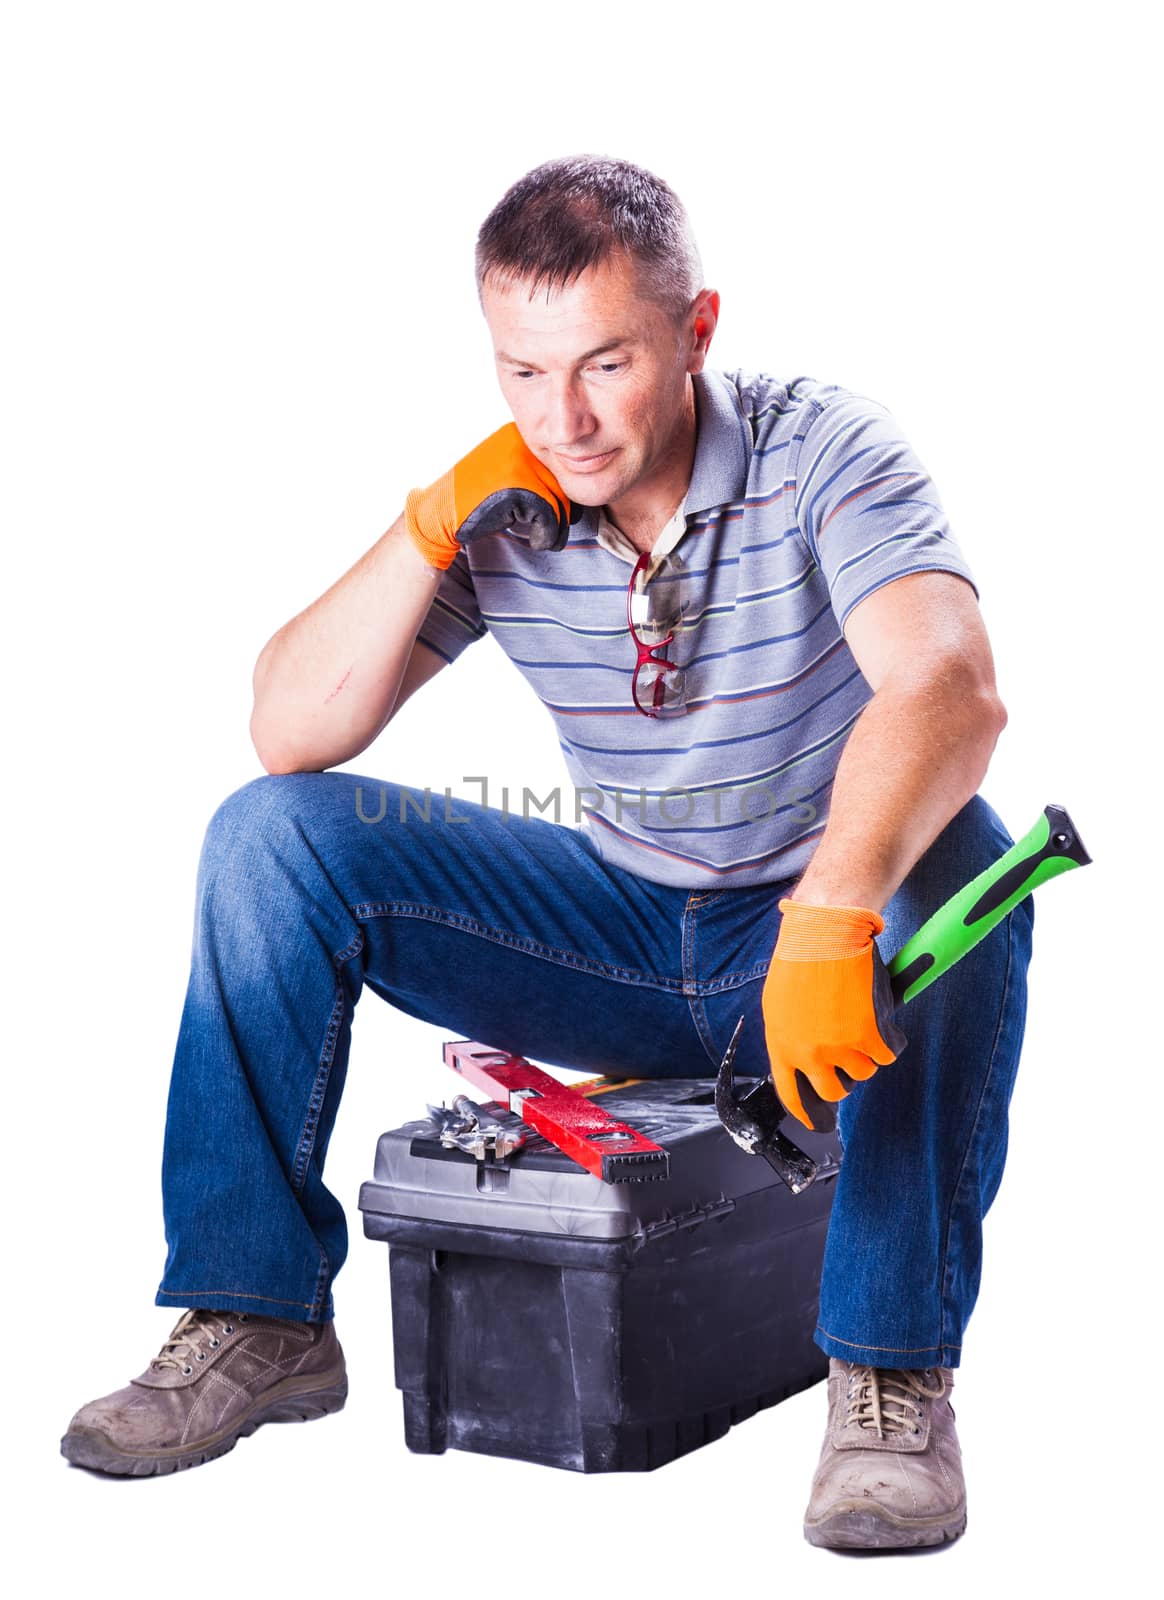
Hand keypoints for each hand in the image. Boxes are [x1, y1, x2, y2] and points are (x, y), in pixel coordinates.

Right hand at [404, 423, 579, 569]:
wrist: (440, 514)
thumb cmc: (473, 502)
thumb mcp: (504, 476)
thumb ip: (534, 475)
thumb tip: (573, 492)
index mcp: (518, 435)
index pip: (556, 467)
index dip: (558, 497)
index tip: (553, 517)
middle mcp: (521, 442)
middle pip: (561, 482)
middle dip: (561, 513)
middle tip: (551, 532)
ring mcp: (520, 462)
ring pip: (560, 499)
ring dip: (555, 527)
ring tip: (543, 538)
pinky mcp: (520, 486)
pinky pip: (551, 515)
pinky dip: (547, 535)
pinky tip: (535, 541)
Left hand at [761, 898, 907, 1130]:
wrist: (825, 933)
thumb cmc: (801, 958)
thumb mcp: (780, 1002)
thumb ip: (791, 1033)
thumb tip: (804, 1054)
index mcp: (781, 1045)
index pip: (791, 1094)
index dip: (806, 1111)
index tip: (815, 1119)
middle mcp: (809, 1053)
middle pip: (834, 1090)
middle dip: (845, 1078)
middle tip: (850, 1057)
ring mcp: (839, 1047)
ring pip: (864, 1071)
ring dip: (867, 1051)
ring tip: (862, 1020)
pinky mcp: (869, 1036)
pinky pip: (887, 1054)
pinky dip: (889, 1038)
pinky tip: (880, 1016)